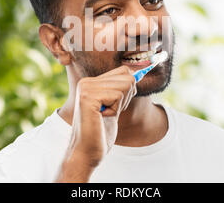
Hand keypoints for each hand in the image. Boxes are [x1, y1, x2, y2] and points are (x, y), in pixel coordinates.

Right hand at [55, 66, 135, 181]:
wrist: (86, 153)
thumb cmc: (101, 133)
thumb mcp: (113, 106)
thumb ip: (121, 89)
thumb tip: (138, 73)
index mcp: (91, 82)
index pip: (124, 71)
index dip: (128, 89)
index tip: (116, 105)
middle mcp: (86, 82)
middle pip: (127, 77)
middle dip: (125, 98)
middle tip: (108, 112)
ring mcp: (86, 88)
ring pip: (125, 85)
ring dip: (120, 105)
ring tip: (104, 115)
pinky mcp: (88, 97)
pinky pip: (118, 95)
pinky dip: (115, 110)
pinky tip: (101, 118)